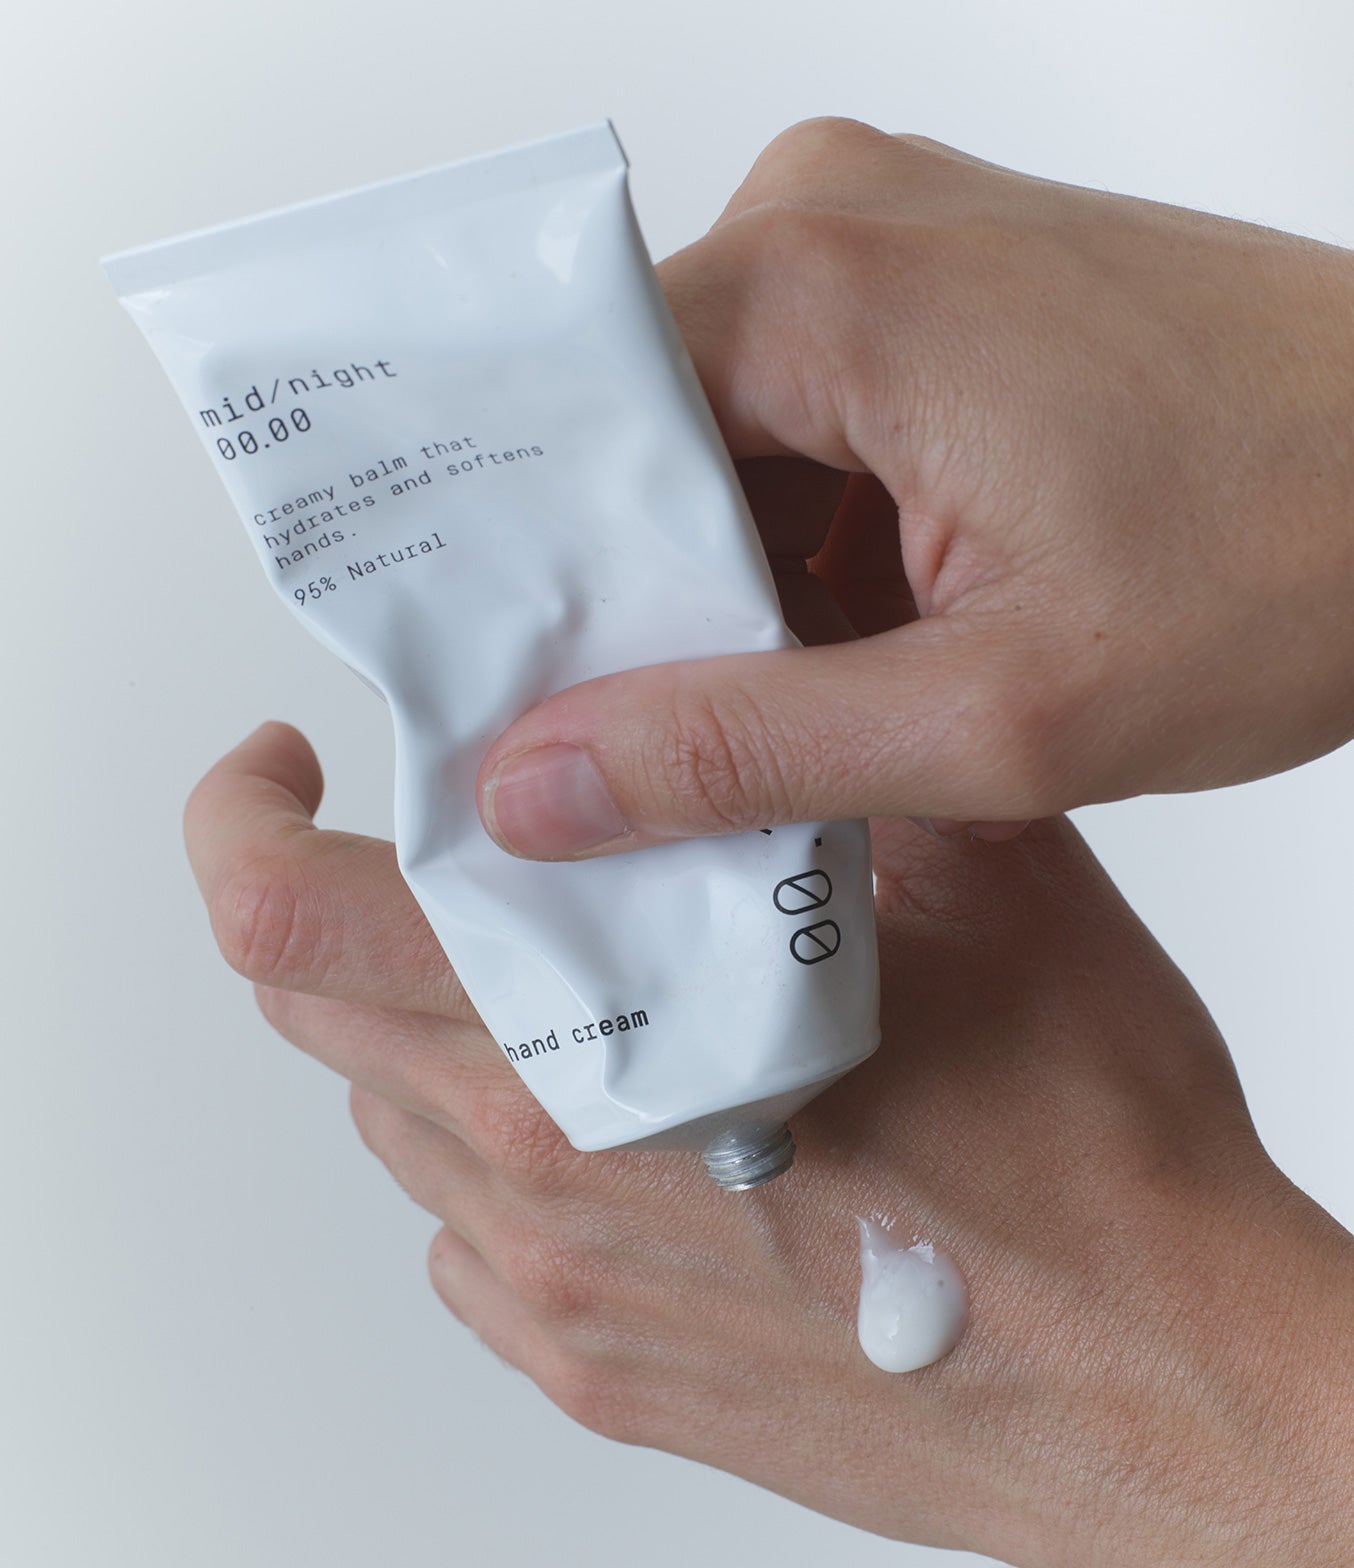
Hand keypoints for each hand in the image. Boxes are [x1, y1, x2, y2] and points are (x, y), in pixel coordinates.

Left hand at [186, 721, 1353, 1566]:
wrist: (1153, 1380)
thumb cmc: (1087, 1156)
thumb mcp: (973, 879)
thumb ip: (806, 764)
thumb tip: (722, 686)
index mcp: (597, 1028)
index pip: (290, 922)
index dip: (237, 825)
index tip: (279, 771)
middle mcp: (541, 1170)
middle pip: (318, 1014)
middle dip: (355, 908)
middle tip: (466, 857)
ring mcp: (558, 1289)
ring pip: (394, 1120)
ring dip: (439, 1026)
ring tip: (580, 980)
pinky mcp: (595, 1369)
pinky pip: (466, 1238)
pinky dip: (498, 1152)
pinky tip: (624, 1122)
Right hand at [474, 116, 1353, 857]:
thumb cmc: (1297, 552)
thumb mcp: (998, 711)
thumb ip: (743, 750)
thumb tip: (538, 784)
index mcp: (821, 284)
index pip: (560, 415)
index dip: (522, 574)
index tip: (499, 703)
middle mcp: (835, 219)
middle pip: (632, 432)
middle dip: (635, 600)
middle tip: (644, 755)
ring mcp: (891, 247)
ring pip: (714, 440)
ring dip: (728, 585)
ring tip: (787, 709)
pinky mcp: (940, 295)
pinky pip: (799, 420)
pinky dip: (801, 545)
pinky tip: (854, 648)